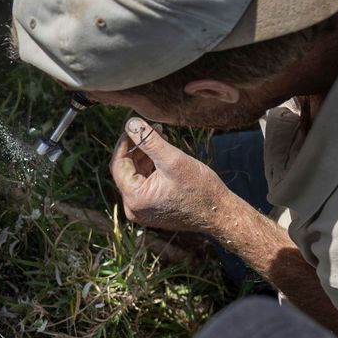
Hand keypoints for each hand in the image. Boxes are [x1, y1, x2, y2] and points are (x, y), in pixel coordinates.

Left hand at [109, 117, 230, 232]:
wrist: (220, 214)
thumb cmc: (200, 188)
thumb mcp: (173, 160)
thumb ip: (149, 141)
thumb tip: (130, 123)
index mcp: (134, 199)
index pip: (118, 165)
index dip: (124, 143)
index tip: (134, 126)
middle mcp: (133, 208)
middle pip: (126, 170)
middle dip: (137, 148)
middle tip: (151, 128)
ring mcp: (141, 210)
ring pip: (136, 176)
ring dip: (145, 156)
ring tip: (160, 137)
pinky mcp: (151, 210)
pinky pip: (145, 184)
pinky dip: (151, 168)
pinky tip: (163, 154)